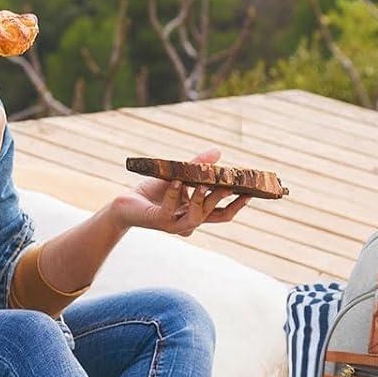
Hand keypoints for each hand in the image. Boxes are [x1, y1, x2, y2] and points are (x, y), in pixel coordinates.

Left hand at [110, 145, 251, 235]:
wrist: (126, 204)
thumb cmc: (154, 192)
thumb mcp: (179, 175)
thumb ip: (198, 166)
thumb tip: (219, 152)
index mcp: (196, 213)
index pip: (223, 214)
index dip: (237, 205)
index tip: (250, 192)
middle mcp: (188, 222)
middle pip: (212, 214)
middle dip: (223, 199)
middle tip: (231, 184)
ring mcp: (173, 224)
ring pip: (195, 217)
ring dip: (201, 200)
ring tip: (204, 184)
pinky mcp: (157, 221)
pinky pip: (169, 209)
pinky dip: (175, 194)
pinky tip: (177, 181)